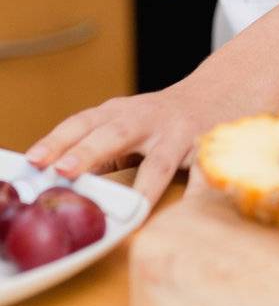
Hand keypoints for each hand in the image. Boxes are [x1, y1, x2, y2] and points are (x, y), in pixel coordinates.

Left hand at [23, 70, 222, 206]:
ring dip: (143, 185)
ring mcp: (178, 134)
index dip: (58, 141)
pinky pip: (201, 174)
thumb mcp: (124, 125)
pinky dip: (195, 195)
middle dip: (88, 151)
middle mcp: (148, 119)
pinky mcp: (205, 149)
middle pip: (115, 133)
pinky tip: (185, 215)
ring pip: (159, 160)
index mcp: (120, 113)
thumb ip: (97, 152)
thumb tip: (59, 188)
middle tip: (63, 171)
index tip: (35, 161)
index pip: (83, 123)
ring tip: (130, 209)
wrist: (217, 91)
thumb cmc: (158, 120)